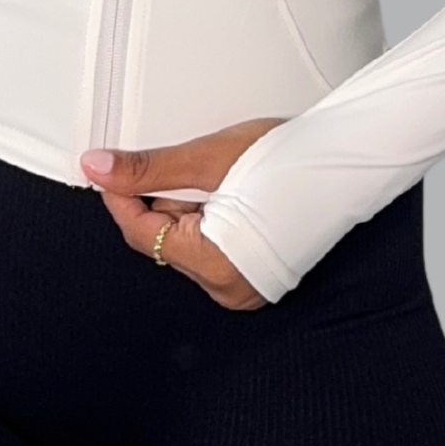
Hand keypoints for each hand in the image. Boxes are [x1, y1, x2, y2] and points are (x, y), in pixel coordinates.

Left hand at [79, 117, 288, 310]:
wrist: (345, 159)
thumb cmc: (291, 158)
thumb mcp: (207, 158)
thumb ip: (147, 169)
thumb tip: (99, 169)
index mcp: (216, 265)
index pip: (141, 234)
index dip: (122, 195)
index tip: (112, 166)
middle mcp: (229, 288)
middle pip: (164, 239)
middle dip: (166, 198)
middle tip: (191, 166)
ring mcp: (243, 286)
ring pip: (186, 240)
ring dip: (189, 206)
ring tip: (222, 179)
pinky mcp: (254, 275)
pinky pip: (211, 247)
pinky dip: (210, 217)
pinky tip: (233, 195)